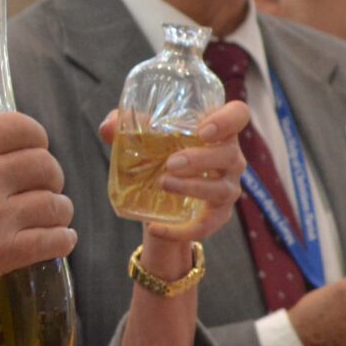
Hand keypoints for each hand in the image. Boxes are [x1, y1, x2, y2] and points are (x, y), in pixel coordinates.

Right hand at [0, 112, 75, 310]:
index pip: (20, 126)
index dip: (36, 137)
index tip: (35, 149)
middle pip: (45, 165)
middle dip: (51, 175)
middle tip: (45, 187)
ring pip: (53, 204)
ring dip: (58, 210)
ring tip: (54, 216)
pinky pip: (50, 241)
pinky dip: (62, 240)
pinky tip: (60, 240)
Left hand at [97, 97, 251, 273]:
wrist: (161, 197)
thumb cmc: (159, 153)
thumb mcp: (143, 136)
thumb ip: (125, 126)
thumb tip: (108, 128)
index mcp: (217, 129)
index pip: (238, 115)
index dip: (227, 119)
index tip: (203, 130)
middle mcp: (230, 157)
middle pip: (229, 155)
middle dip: (201, 159)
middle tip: (170, 163)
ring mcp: (227, 187)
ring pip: (222, 190)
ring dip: (193, 188)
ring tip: (163, 184)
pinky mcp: (218, 215)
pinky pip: (206, 226)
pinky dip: (181, 231)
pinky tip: (156, 229)